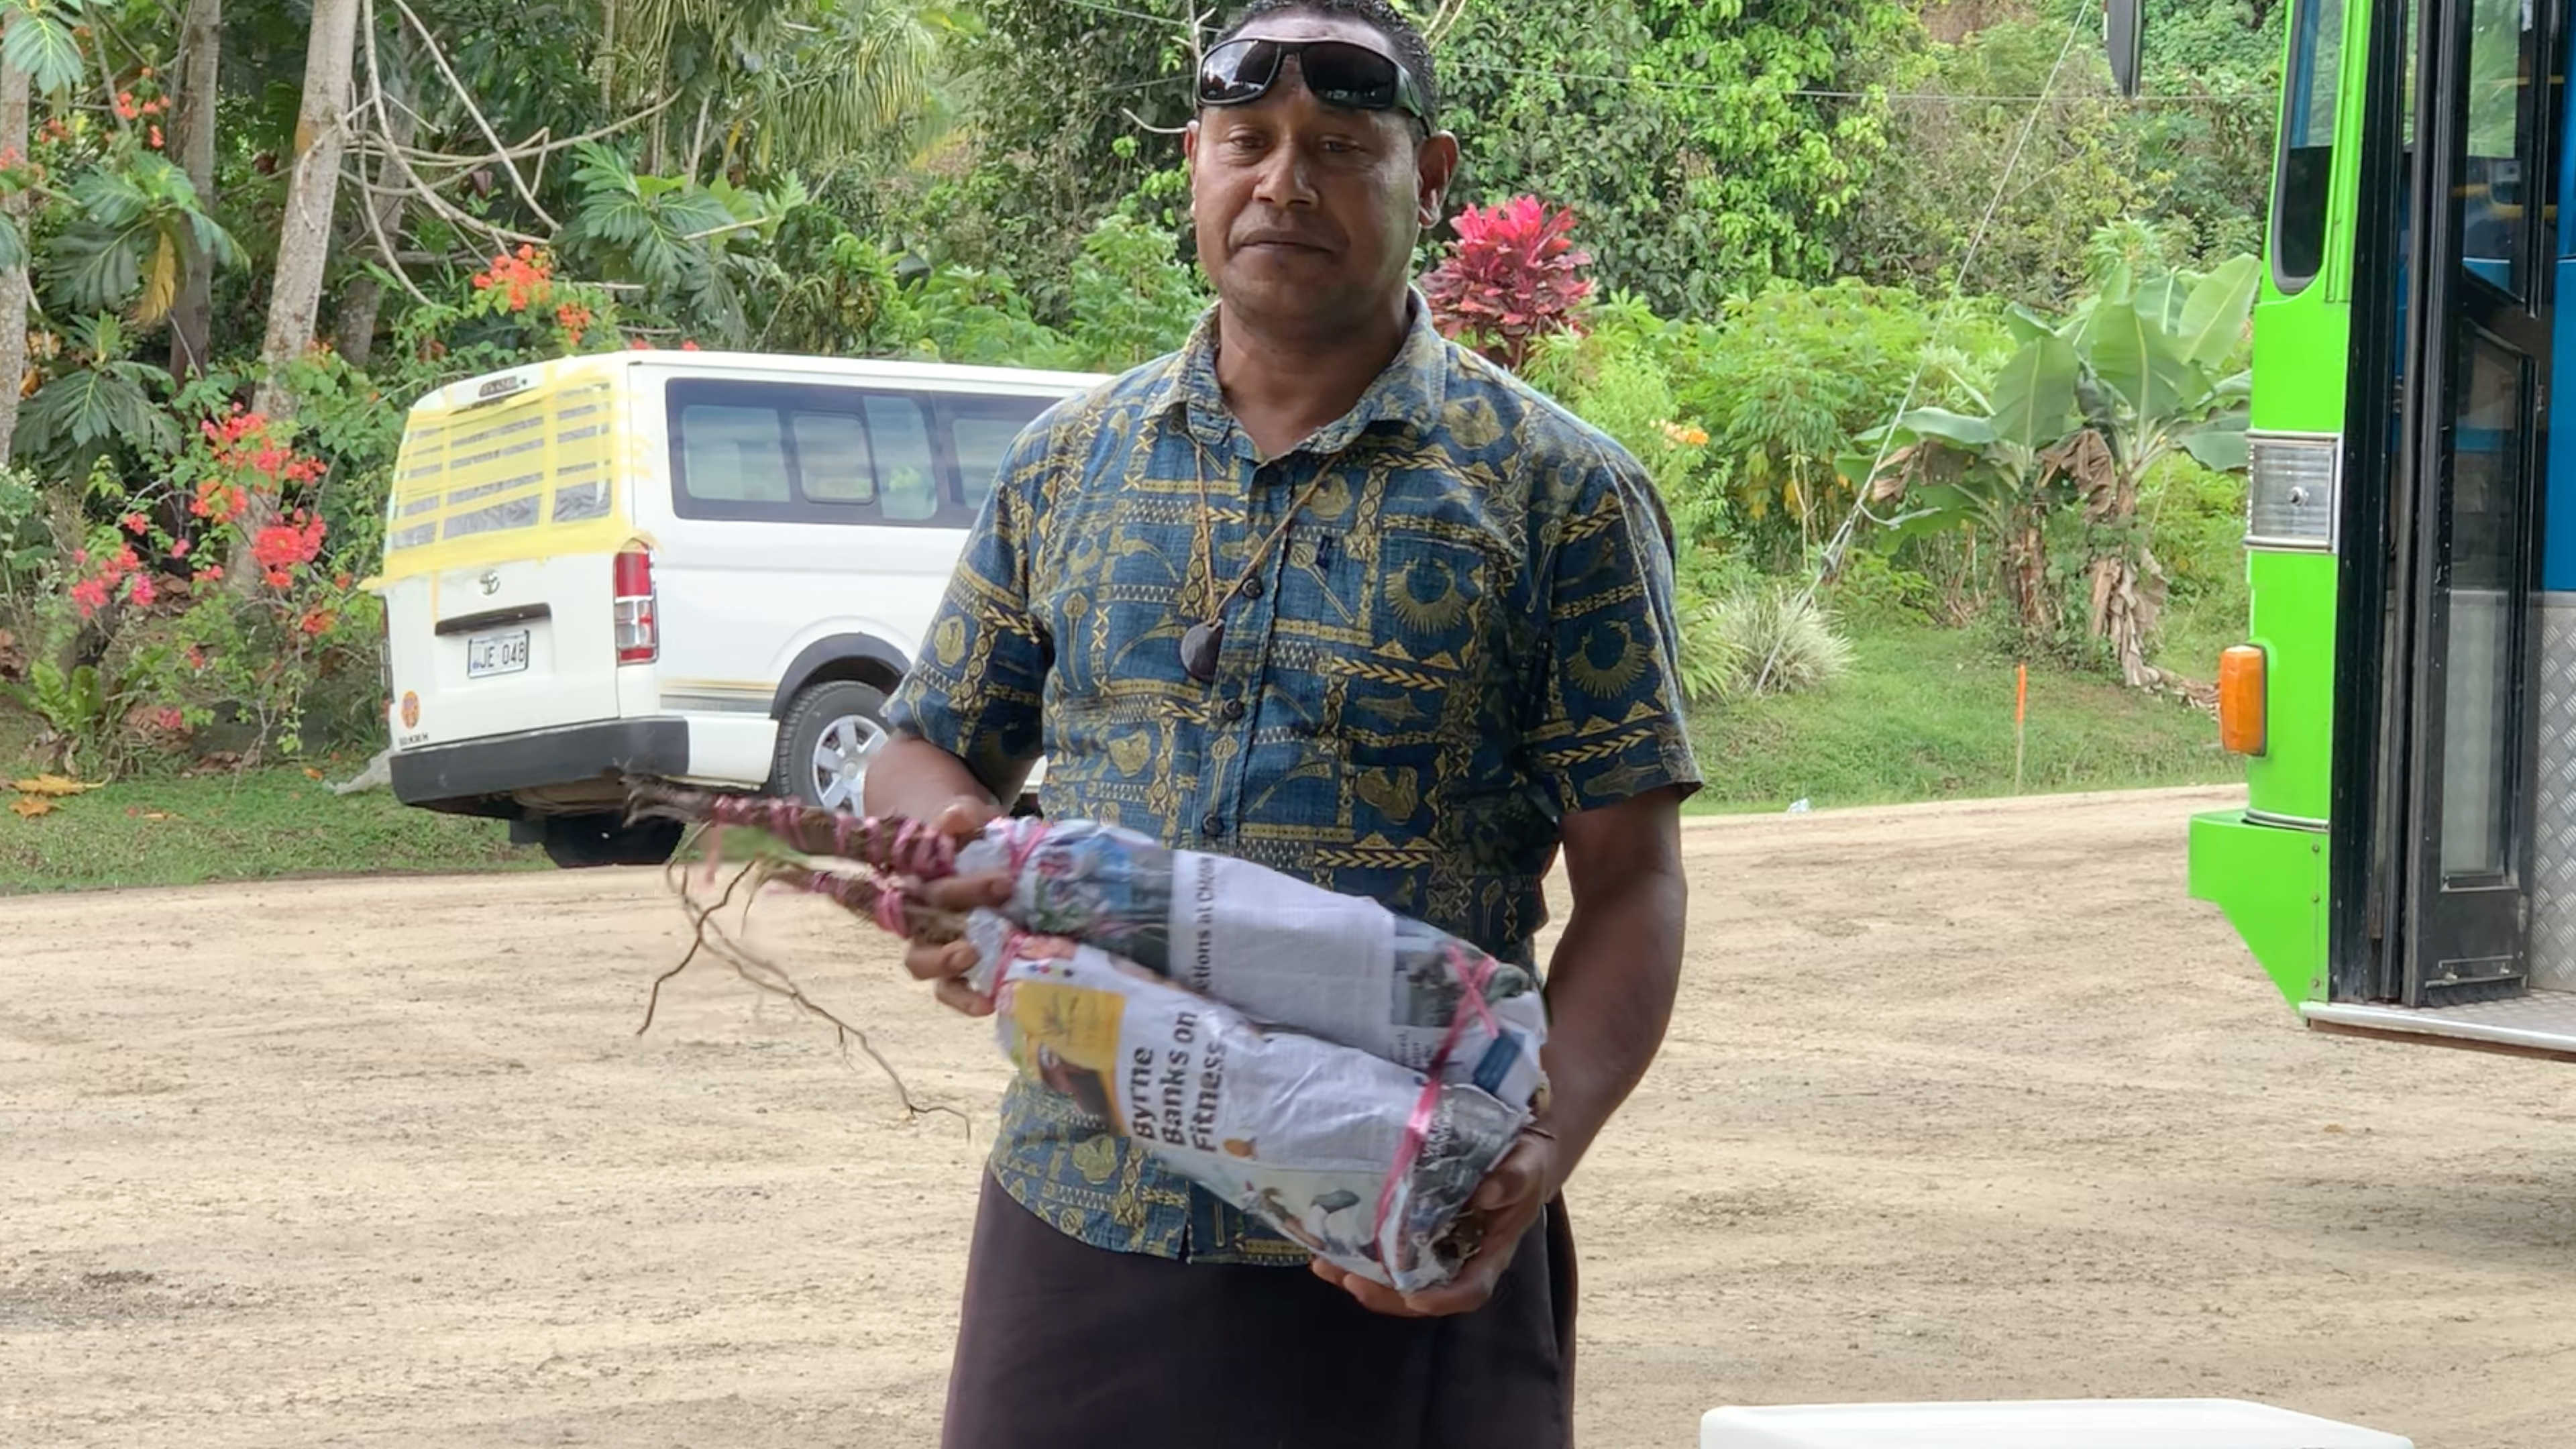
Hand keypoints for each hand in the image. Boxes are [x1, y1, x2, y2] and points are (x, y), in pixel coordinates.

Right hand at [896, 797, 1011, 1016]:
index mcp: (919, 876)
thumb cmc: (966, 838)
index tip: (1006, 883)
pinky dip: (963, 999)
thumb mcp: (967, 820)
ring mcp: (930, 940)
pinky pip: (947, 988)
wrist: (962, 851)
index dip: (967, 889)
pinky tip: (988, 1004)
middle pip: (921, 927)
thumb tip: (955, 817)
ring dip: (945, 967)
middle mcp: (918, 910)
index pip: (933, 886)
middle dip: (950, 935)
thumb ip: (962, 816)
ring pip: (920, 962)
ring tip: (973, 965)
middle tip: (982, 937)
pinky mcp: (951, 965)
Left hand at [1308, 1127, 1559, 1317]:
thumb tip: (1485, 1193)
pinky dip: (1356, 1254)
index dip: (1443, 1299)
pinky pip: (1386, 1254)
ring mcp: (1434, 1250)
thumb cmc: (1526, 1164)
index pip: (1470, 1290)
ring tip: (1324, 1267)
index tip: (1414, 1297)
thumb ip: (1513, 1179)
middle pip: (1421, 1293)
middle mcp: (1459, 1260)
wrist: (1514, 1155)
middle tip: (1350, 1279)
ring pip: (1396, 1280)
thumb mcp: (1527, 1166)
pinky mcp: (1414, 1233)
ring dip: (1360, 1278)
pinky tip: (1327, 1244)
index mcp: (1490, 1253)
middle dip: (1384, 1293)